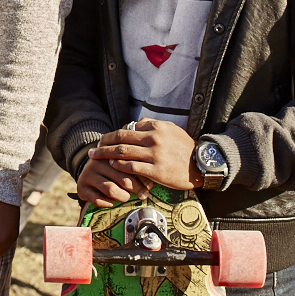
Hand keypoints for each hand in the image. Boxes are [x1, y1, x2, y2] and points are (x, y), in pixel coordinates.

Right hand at [77, 154, 145, 205]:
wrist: (88, 171)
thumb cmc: (112, 167)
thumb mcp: (122, 161)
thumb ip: (135, 166)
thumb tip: (151, 182)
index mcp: (109, 152)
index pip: (129, 165)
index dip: (142, 177)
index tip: (149, 184)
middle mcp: (97, 162)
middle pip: (123, 179)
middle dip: (136, 189)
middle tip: (143, 194)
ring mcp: (88, 174)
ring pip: (111, 190)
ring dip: (123, 197)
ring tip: (127, 197)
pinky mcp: (81, 187)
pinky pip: (98, 200)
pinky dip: (108, 203)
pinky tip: (112, 201)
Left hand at [86, 119, 200, 191]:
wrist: (201, 164)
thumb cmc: (184, 147)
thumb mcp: (170, 129)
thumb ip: (151, 125)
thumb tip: (134, 124)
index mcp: (155, 127)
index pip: (127, 129)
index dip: (112, 135)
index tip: (103, 140)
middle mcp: (153, 139)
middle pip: (120, 139)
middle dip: (103, 144)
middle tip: (93, 149)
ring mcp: (154, 155)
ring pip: (123, 153)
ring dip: (106, 155)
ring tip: (96, 158)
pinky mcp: (156, 170)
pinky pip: (132, 167)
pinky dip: (119, 166)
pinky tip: (112, 166)